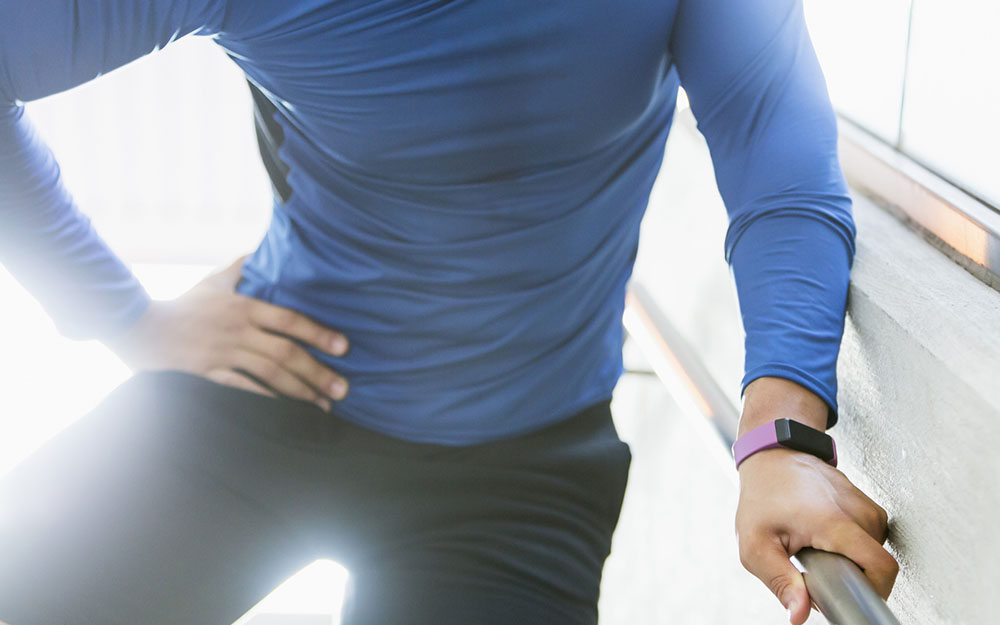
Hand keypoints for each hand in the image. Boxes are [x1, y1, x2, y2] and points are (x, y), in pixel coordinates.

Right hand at [105, 256, 349, 409]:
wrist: (140, 327)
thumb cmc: (186, 304)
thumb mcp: (216, 281)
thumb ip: (244, 267)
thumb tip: (266, 248)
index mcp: (244, 307)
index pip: (289, 320)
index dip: (318, 333)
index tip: (344, 347)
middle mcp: (237, 331)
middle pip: (284, 354)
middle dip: (317, 372)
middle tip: (343, 389)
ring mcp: (222, 355)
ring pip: (269, 375)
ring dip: (300, 391)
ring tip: (324, 405)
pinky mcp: (208, 375)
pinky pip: (243, 390)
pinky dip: (267, 402)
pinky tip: (288, 413)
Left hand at [734, 378, 897, 624]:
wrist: (773, 455)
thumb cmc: (762, 496)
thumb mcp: (756, 544)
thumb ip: (780, 582)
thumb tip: (799, 615)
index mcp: (835, 522)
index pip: (883, 568)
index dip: (874, 592)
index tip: (847, 596)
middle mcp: (858, 511)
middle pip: (878, 564)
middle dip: (852, 577)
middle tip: (818, 569)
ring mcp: (865, 504)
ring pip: (873, 551)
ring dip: (850, 559)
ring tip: (818, 549)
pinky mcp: (866, 502)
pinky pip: (870, 537)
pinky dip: (852, 544)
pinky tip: (826, 537)